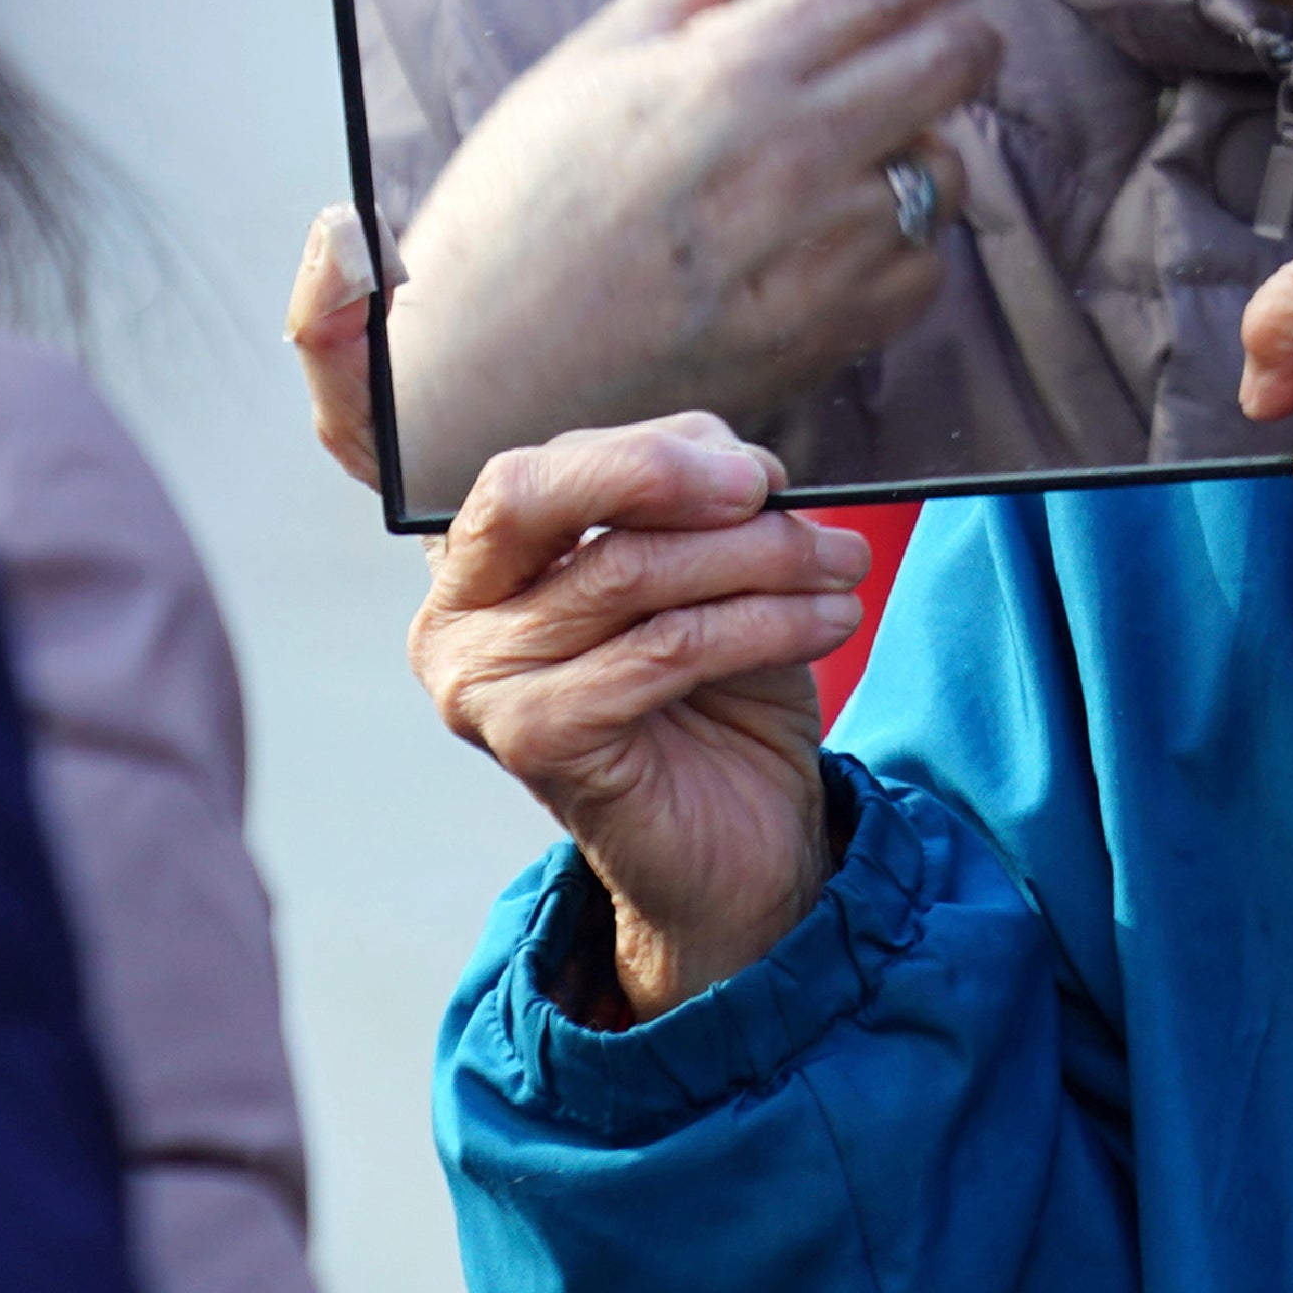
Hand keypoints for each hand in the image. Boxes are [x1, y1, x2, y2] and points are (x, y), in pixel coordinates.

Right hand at [296, 0, 1002, 499]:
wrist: (478, 372)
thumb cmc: (513, 214)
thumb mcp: (585, 69)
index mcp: (730, 71)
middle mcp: (793, 155)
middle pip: (949, 68)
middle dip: (966, 41)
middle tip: (961, 38)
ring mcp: (819, 251)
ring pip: (947, 171)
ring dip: (930, 148)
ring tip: (880, 150)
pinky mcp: (827, 333)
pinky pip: (925, 269)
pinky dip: (910, 245)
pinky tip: (854, 236)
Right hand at [407, 416, 873, 1022]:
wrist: (739, 849)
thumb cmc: (716, 699)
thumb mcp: (705, 575)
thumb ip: (690, 504)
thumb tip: (732, 459)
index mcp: (476, 567)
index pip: (529, 466)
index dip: (609, 442)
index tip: (702, 444)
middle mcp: (454, 622)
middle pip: (531, 495)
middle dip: (663, 474)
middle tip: (772, 489)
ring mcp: (480, 686)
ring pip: (621, 572)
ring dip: (754, 556)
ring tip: (838, 563)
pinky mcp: (534, 740)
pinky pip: (662, 648)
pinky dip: (759, 623)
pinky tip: (825, 620)